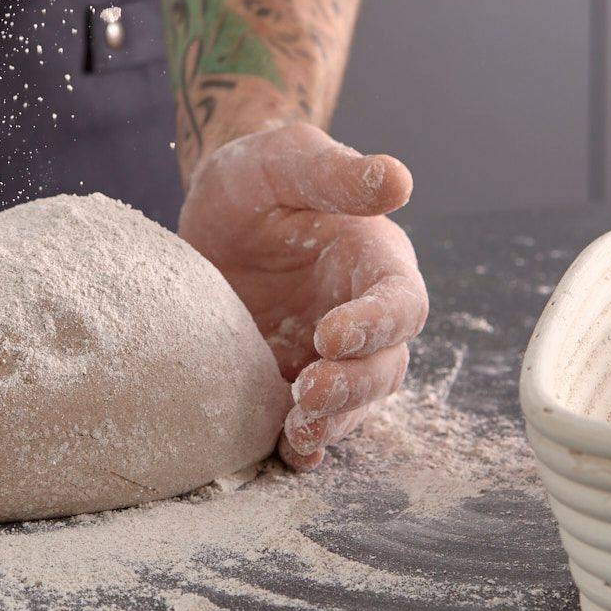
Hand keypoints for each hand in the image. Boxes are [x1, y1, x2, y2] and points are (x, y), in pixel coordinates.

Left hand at [178, 123, 427, 471]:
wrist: (211, 208)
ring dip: (334, 421)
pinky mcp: (290, 377)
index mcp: (376, 261)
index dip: (375, 325)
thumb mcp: (287, 158)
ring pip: (356, 402)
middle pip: (385, 366)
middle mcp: (363, 313)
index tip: (330, 335)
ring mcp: (329, 354)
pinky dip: (306, 441)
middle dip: (354, 386)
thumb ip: (337, 173)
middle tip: (309, 392)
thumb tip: (399, 181)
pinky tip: (288, 452)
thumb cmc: (258, 174)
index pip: (399, 303)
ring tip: (297, 433)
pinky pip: (313, 420)